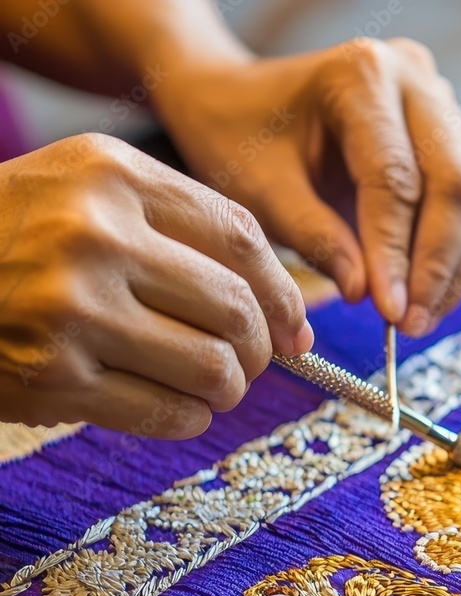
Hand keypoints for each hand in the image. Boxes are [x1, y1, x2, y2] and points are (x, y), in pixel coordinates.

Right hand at [0, 133, 310, 436]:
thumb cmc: (21, 238)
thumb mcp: (92, 196)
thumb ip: (187, 237)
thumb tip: (291, 318)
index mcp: (112, 176)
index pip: (243, 240)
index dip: (285, 294)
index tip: (296, 327)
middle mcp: (93, 236)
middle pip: (237, 310)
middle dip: (262, 350)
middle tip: (253, 363)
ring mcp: (71, 310)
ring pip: (214, 368)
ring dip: (229, 388)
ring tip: (214, 385)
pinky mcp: (54, 377)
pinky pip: (170, 413)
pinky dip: (190, 418)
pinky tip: (179, 407)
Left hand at [156, 38, 460, 336]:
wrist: (243, 106)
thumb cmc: (243, 139)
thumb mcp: (260, 189)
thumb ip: (313, 236)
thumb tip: (365, 293)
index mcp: (361, 76)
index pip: (396, 177)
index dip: (396, 253)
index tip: (389, 313)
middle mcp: (416, 81)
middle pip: (457, 183)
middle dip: (438, 265)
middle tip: (411, 324)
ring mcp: (445, 109)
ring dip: (459, 268)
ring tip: (423, 319)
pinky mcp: (460, 142)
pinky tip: (434, 297)